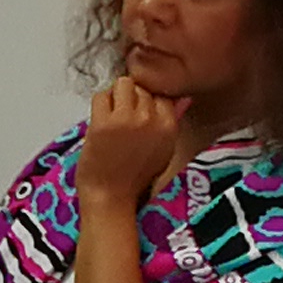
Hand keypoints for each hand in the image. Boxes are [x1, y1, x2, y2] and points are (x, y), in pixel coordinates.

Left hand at [79, 80, 191, 212]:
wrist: (111, 198)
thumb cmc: (135, 178)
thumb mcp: (163, 150)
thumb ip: (172, 122)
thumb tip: (183, 99)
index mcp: (169, 127)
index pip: (162, 93)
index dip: (148, 101)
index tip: (139, 113)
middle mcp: (151, 120)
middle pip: (142, 88)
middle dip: (131, 98)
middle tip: (123, 118)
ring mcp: (127, 120)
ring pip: (123, 84)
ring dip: (115, 97)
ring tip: (112, 116)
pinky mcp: (104, 123)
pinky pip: (101, 95)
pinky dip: (99, 105)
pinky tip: (100, 122)